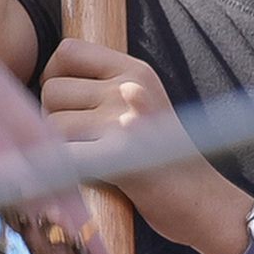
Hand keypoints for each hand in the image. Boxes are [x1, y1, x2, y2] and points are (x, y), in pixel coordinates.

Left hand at [43, 35, 246, 253]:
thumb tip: (49, 77)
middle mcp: (129, 89)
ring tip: (88, 158)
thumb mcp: (145, 102)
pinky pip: (63, 154)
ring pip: (52, 123)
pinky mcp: (117, 158)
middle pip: (52, 89)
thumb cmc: (165, 158)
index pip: (68, 51)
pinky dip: (59, 169)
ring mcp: (124, 122)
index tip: (66, 101)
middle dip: (52, 115)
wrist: (204, 202)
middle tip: (78, 138)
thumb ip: (106, 84)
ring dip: (57, 145)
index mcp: (135, 72)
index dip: (54, 74)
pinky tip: (77, 176)